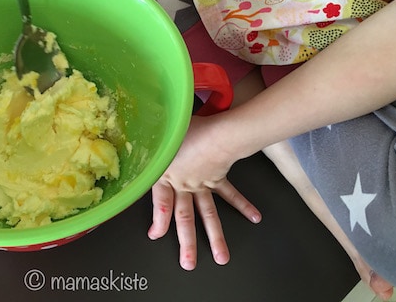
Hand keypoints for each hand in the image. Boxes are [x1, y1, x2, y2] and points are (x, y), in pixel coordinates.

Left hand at [148, 115, 261, 269]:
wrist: (217, 134)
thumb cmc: (187, 131)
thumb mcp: (162, 138)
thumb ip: (153, 147)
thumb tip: (141, 143)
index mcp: (167, 175)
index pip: (161, 203)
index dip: (159, 221)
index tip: (156, 235)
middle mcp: (185, 184)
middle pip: (185, 217)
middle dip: (187, 242)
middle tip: (189, 264)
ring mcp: (203, 184)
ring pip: (209, 214)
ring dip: (216, 237)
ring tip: (222, 257)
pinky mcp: (218, 177)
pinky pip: (230, 193)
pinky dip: (243, 204)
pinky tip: (254, 216)